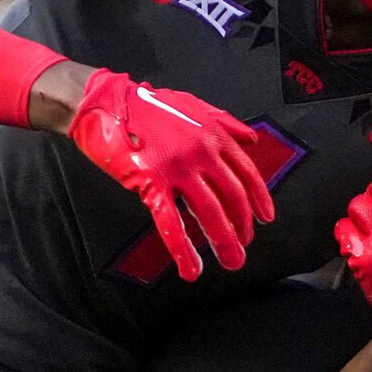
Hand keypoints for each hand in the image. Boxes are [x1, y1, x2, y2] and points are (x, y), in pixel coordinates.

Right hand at [67, 67, 273, 280]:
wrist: (106, 103)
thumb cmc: (147, 105)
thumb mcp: (193, 105)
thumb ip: (225, 123)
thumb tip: (251, 140)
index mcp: (213, 136)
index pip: (246, 172)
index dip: (259, 198)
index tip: (266, 218)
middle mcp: (201, 153)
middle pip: (232, 196)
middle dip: (242, 226)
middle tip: (244, 245)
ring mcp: (177, 168)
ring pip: (209, 212)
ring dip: (223, 241)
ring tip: (230, 261)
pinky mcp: (151, 182)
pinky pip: (170, 222)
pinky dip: (182, 249)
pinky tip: (191, 268)